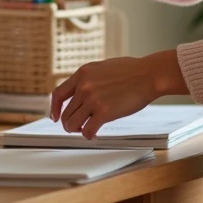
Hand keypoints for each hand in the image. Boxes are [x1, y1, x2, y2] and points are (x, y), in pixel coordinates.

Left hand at [50, 51, 188, 138]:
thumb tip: (81, 91)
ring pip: (72, 124)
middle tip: (79, 126)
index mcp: (82, 73)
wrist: (147, 75)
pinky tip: (95, 133)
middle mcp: (84, 86)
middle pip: (65, 113)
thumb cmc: (131, 71)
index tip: (56, 117)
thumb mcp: (102, 67)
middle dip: (70, 123)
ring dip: (78, 130)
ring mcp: (92, 99)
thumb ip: (89, 78)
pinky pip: (87, 131)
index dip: (55, 108)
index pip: (58, 94)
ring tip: (86, 129)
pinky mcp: (103, 112)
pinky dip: (89, 135)